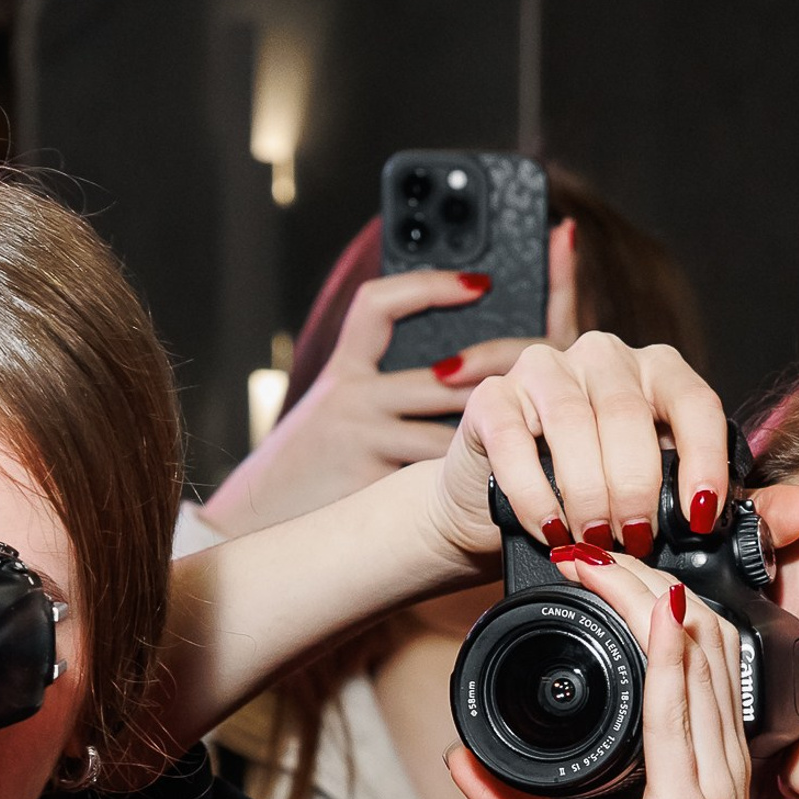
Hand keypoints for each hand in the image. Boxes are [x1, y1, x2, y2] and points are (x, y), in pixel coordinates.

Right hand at [201, 269, 546, 537]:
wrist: (256, 516)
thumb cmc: (309, 469)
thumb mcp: (332, 414)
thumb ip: (378, 389)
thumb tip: (453, 380)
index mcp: (344, 371)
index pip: (383, 305)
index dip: (431, 286)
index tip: (480, 282)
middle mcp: (352, 394)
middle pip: (448, 372)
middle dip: (500, 372)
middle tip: (543, 375)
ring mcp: (364, 436)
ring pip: (452, 427)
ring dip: (496, 432)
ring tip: (538, 434)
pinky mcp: (372, 479)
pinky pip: (436, 476)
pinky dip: (471, 479)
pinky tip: (502, 484)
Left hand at [452, 559, 760, 798]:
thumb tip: (465, 761)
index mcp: (700, 768)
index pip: (690, 661)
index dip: (653, 604)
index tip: (598, 572)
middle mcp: (715, 763)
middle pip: (697, 641)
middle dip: (645, 580)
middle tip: (589, 544)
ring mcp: (712, 782)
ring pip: (697, 661)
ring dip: (650, 599)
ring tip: (604, 555)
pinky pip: (684, 718)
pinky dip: (671, 662)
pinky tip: (656, 615)